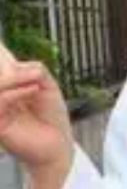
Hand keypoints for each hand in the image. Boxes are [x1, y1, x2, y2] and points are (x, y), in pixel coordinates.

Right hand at [0, 40, 72, 175]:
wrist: (57, 143)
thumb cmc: (52, 116)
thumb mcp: (48, 86)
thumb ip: (34, 70)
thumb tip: (19, 65)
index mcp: (9, 85)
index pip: (0, 65)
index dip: (0, 54)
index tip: (1, 45)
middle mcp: (0, 96)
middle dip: (3, 62)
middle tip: (31, 70)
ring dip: (14, 79)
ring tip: (36, 82)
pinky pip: (0, 102)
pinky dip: (15, 93)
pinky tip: (32, 89)